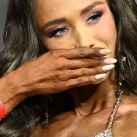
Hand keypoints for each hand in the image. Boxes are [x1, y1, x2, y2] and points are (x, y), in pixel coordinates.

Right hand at [0, 47, 115, 102]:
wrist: (24, 81)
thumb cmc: (34, 68)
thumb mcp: (47, 56)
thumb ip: (61, 56)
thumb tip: (73, 56)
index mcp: (58, 54)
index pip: (80, 52)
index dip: (93, 52)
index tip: (104, 51)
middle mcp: (62, 63)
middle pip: (85, 61)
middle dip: (100, 61)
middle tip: (112, 60)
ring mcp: (63, 75)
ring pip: (84, 71)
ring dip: (98, 70)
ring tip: (109, 68)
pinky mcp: (62, 85)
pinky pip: (79, 82)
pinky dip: (90, 79)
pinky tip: (99, 78)